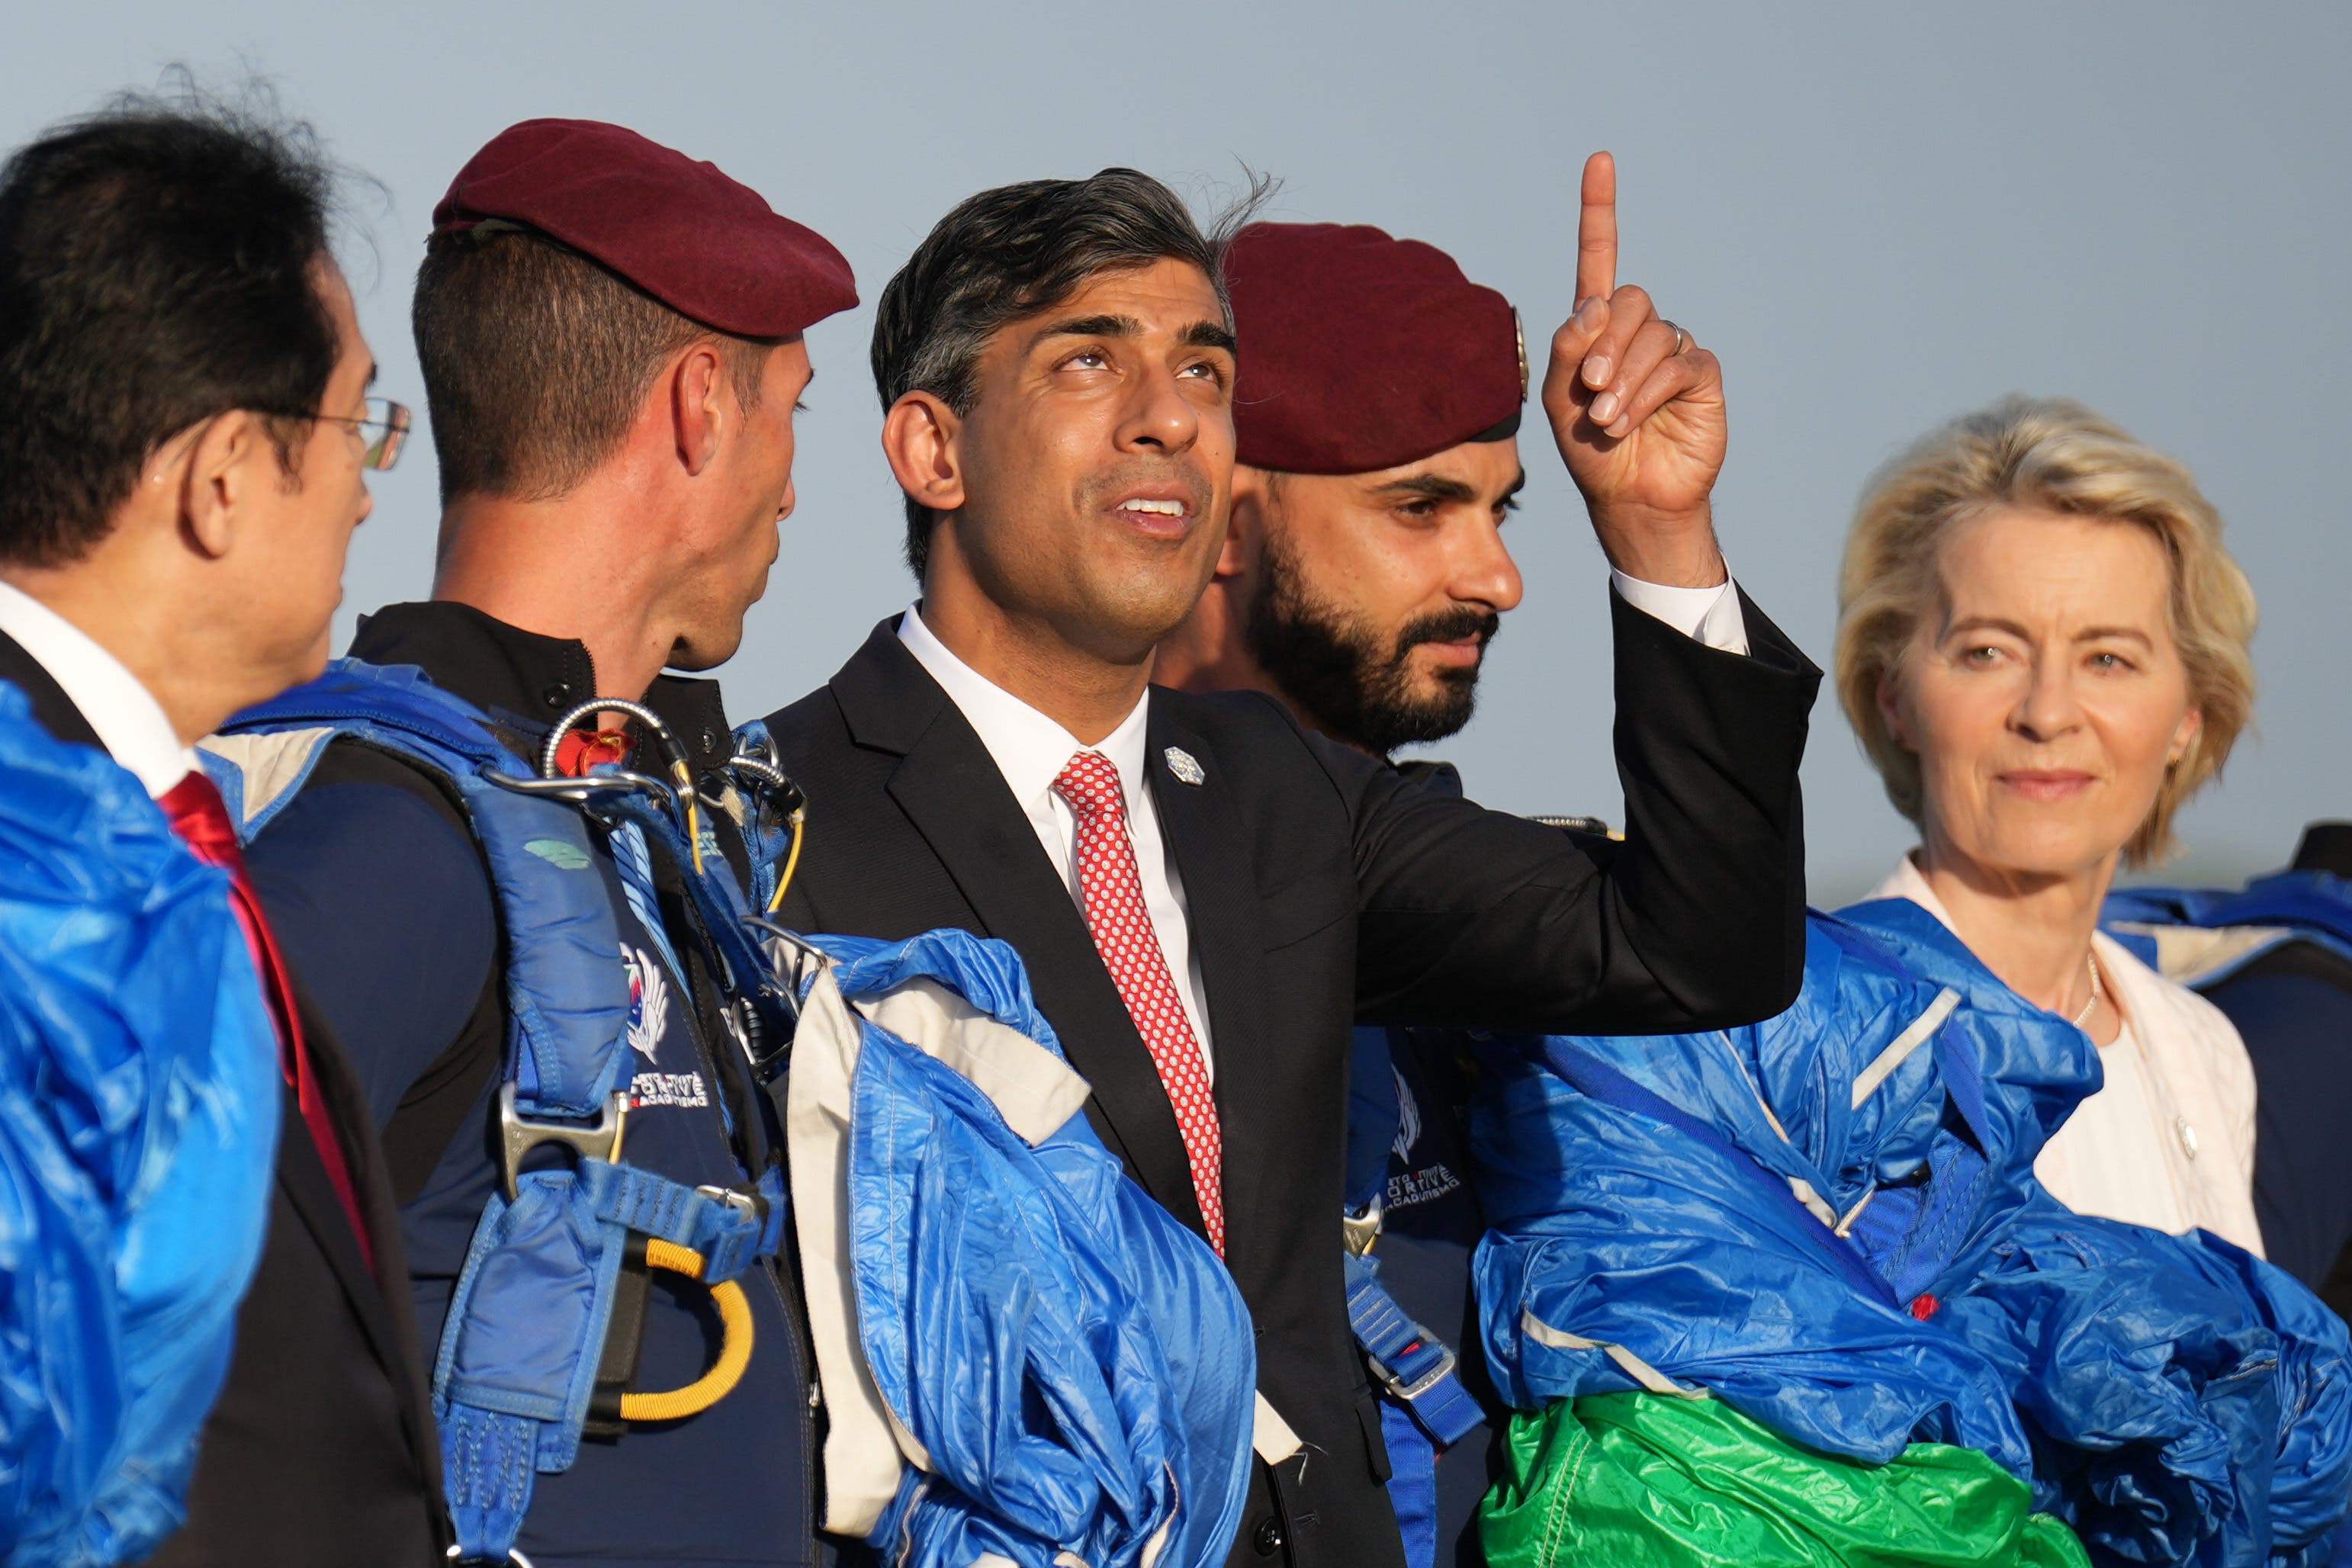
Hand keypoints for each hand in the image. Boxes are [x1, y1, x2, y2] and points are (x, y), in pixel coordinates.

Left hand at [1542, 152, 1727, 586]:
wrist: (1629, 497)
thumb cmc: (1590, 450)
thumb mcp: (1559, 401)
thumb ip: (1565, 350)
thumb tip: (1590, 308)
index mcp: (1598, 328)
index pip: (1600, 258)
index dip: (1600, 211)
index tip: (1600, 161)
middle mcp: (1637, 330)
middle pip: (1628, 300)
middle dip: (1603, 346)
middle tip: (1589, 391)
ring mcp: (1673, 349)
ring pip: (1651, 333)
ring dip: (1622, 378)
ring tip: (1607, 419)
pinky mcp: (1701, 373)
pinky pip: (1677, 362)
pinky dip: (1649, 391)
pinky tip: (1632, 420)